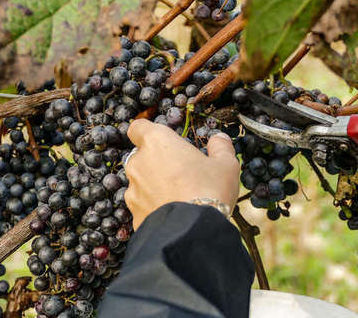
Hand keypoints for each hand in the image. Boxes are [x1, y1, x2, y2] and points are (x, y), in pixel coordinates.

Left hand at [124, 119, 239, 228]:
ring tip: (177, 196)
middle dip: (155, 162)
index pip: (138, 128)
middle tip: (179, 172)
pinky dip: (152, 206)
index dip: (147, 132)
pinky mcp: (133, 212)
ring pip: (140, 181)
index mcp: (156, 142)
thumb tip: (219, 139)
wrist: (192, 230)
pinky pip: (142, 204)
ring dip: (152, 185)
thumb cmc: (209, 189)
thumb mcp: (225, 164)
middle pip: (140, 156)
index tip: (162, 141)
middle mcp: (138, 162)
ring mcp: (132, 189)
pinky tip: (171, 213)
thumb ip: (221, 147)